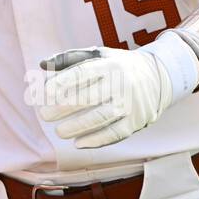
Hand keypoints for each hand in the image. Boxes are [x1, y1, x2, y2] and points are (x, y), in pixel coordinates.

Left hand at [35, 44, 173, 148]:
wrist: (157, 76)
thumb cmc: (117, 66)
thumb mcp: (98, 55)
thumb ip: (69, 58)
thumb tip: (42, 65)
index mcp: (109, 65)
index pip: (81, 74)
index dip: (61, 83)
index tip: (44, 93)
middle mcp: (121, 83)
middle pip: (87, 98)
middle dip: (62, 108)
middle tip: (44, 115)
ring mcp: (130, 103)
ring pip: (100, 118)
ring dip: (76, 127)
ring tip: (59, 131)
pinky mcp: (137, 121)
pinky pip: (114, 134)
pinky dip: (96, 140)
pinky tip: (78, 143)